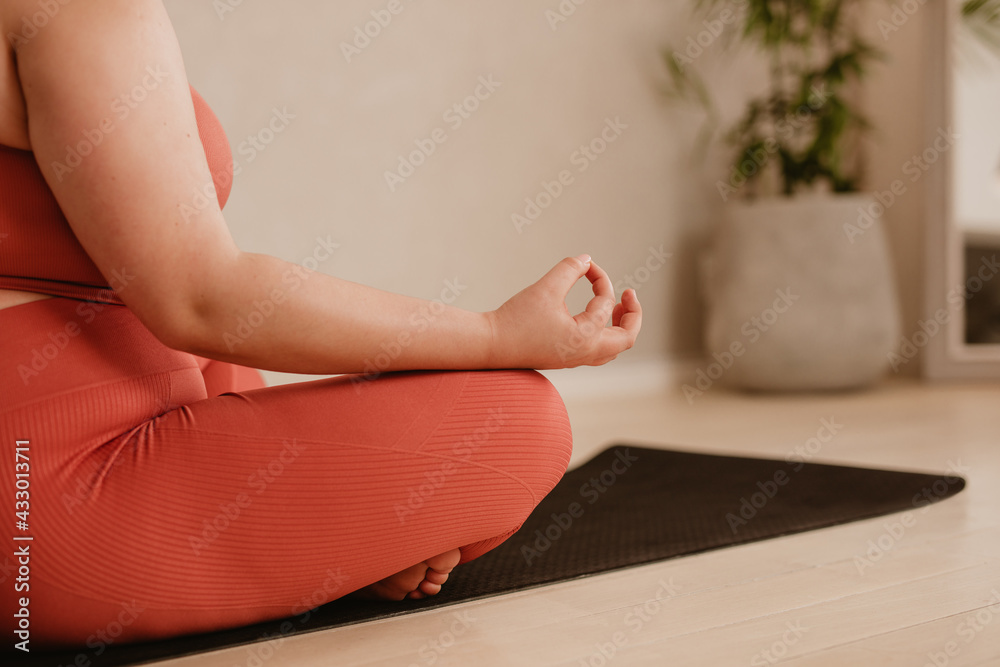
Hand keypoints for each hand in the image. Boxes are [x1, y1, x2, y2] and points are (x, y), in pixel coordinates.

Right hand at [486, 255, 641, 369]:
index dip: (600, 278)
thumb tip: (587, 260)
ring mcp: (576, 359)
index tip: (586, 265)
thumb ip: (569, 269)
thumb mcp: (545, 288)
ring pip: (613, 348)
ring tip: (617, 308)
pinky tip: (593, 319)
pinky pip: (598, 352)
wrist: (490, 344)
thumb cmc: (515, 319)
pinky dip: (605, 335)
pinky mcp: (565, 359)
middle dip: (632, 313)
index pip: (605, 302)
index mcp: (586, 337)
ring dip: (620, 327)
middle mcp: (585, 352)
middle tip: (628, 293)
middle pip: (626, 338)